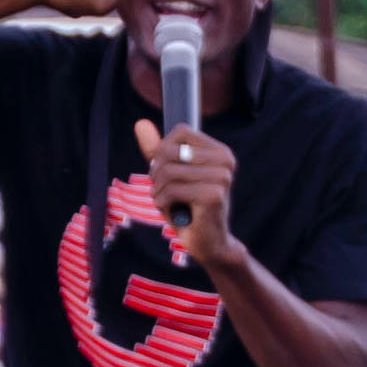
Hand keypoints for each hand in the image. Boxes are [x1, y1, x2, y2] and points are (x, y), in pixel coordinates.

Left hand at [131, 119, 235, 264]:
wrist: (209, 243)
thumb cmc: (189, 208)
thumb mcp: (171, 175)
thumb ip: (157, 150)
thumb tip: (140, 124)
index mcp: (221, 151)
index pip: (180, 131)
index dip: (164, 150)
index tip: (167, 171)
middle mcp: (226, 161)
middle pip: (170, 150)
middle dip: (157, 173)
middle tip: (163, 190)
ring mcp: (222, 178)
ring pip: (168, 171)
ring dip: (158, 191)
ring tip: (167, 202)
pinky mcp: (213, 196)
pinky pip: (171, 190)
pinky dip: (163, 203)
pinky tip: (172, 212)